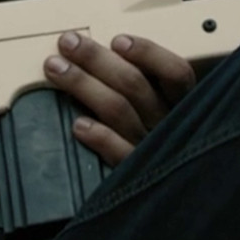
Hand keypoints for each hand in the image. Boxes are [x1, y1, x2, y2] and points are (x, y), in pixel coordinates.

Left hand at [43, 31, 195, 165]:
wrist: (171, 197)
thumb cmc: (160, 143)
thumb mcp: (162, 109)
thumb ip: (144, 85)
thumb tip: (105, 53)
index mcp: (181, 105)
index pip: (175, 72)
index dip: (148, 53)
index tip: (118, 41)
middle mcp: (170, 125)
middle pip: (135, 85)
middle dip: (97, 59)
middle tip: (69, 44)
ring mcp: (153, 149)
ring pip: (119, 110)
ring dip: (84, 85)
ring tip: (57, 70)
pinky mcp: (137, 174)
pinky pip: (119, 154)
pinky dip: (99, 137)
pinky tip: (78, 125)